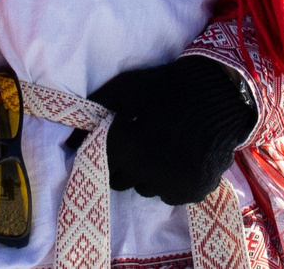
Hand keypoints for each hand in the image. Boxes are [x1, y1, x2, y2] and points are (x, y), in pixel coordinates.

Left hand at [89, 55, 257, 206]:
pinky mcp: (194, 191)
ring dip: (151, 176)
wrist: (217, 91)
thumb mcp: (123, 89)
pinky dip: (176, 182)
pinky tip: (183, 158)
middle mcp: (145, 173)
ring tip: (165, 150)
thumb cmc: (164, 87)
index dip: (112, 152)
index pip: (103, 167)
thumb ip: (93, 113)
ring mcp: (172, 185)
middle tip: (144, 144)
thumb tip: (66, 141)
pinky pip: (175, 195)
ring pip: (149, 190)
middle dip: (129, 166)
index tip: (124, 140)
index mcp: (124, 149)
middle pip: (125, 182)